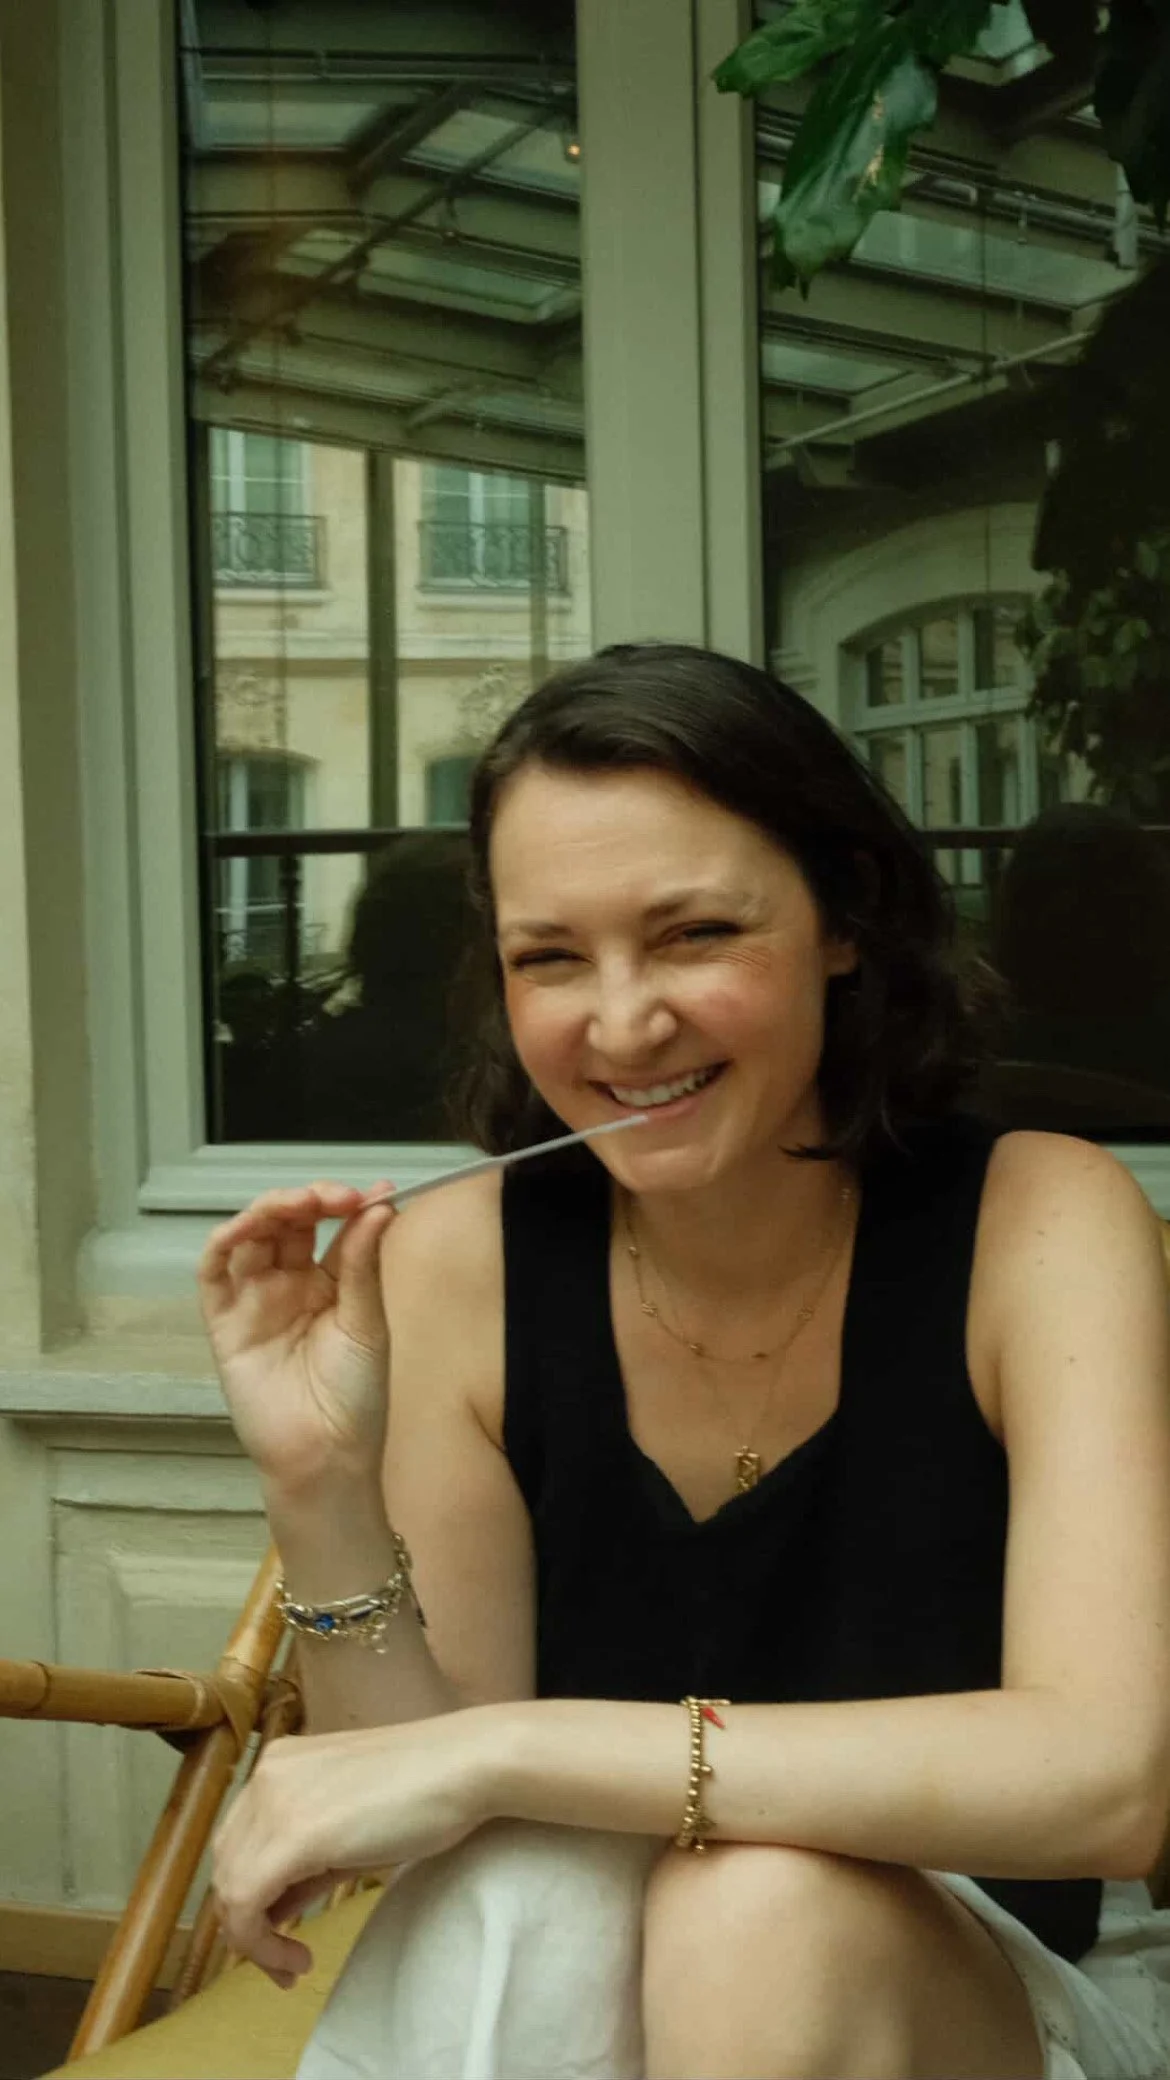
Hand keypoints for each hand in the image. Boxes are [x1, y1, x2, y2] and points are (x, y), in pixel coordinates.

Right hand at [196, 1182, 395, 1489]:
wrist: (325, 1454)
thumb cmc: (355, 1395)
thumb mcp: (367, 1322)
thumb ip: (363, 1262)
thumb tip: (382, 1204)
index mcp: (331, 1283)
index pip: (331, 1227)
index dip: (346, 1204)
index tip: (371, 1193)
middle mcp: (290, 1285)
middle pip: (289, 1224)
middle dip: (309, 1200)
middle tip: (336, 1197)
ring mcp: (255, 1300)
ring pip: (251, 1237)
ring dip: (270, 1210)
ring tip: (298, 1203)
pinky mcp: (224, 1322)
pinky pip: (214, 1273)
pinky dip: (224, 1242)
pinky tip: (246, 1226)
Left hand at [211, 1712, 496, 1983]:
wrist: (466, 1765)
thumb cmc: (425, 1790)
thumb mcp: (349, 1825)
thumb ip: (305, 1861)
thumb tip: (277, 1909)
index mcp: (279, 1763)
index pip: (238, 1842)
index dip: (248, 1899)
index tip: (279, 1940)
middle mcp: (266, 1775)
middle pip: (227, 1866)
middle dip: (246, 1923)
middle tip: (284, 1963)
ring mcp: (276, 1800)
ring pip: (230, 1888)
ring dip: (253, 1938)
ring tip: (293, 1965)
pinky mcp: (294, 1833)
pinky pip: (247, 1901)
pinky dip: (260, 1942)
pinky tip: (296, 1960)